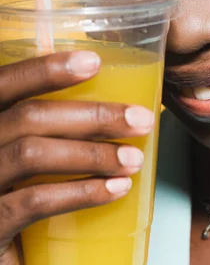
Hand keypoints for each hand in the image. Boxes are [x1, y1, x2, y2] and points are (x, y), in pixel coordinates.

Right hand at [0, 50, 153, 264]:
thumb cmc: (8, 203)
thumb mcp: (16, 159)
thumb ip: (41, 133)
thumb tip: (114, 111)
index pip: (3, 82)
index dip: (46, 69)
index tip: (94, 61)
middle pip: (28, 116)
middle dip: (92, 114)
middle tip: (140, 119)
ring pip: (32, 153)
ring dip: (92, 153)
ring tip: (134, 159)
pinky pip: (35, 202)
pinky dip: (81, 193)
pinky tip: (116, 189)